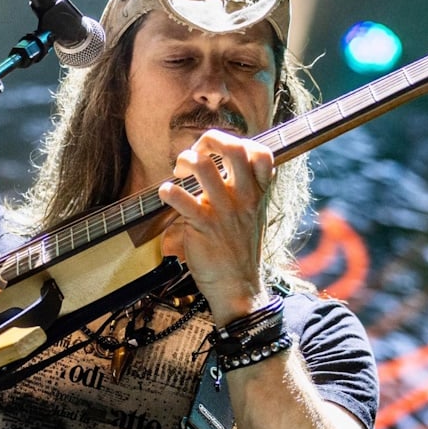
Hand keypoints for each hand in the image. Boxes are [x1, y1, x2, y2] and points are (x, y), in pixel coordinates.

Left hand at [157, 129, 274, 320]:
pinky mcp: (203, 226)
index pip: (262, 154)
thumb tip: (223, 169)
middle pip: (235, 149)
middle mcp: (244, 198)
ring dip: (185, 160)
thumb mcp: (253, 218)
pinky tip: (165, 194)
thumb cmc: (240, 253)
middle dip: (210, 140)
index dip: (241, 142)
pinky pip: (181, 198)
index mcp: (257, 195)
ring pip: (203, 166)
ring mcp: (223, 211)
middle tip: (196, 153)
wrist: (238, 288)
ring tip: (178, 172)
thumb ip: (244, 193)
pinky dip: (167, 190)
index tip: (221, 151)